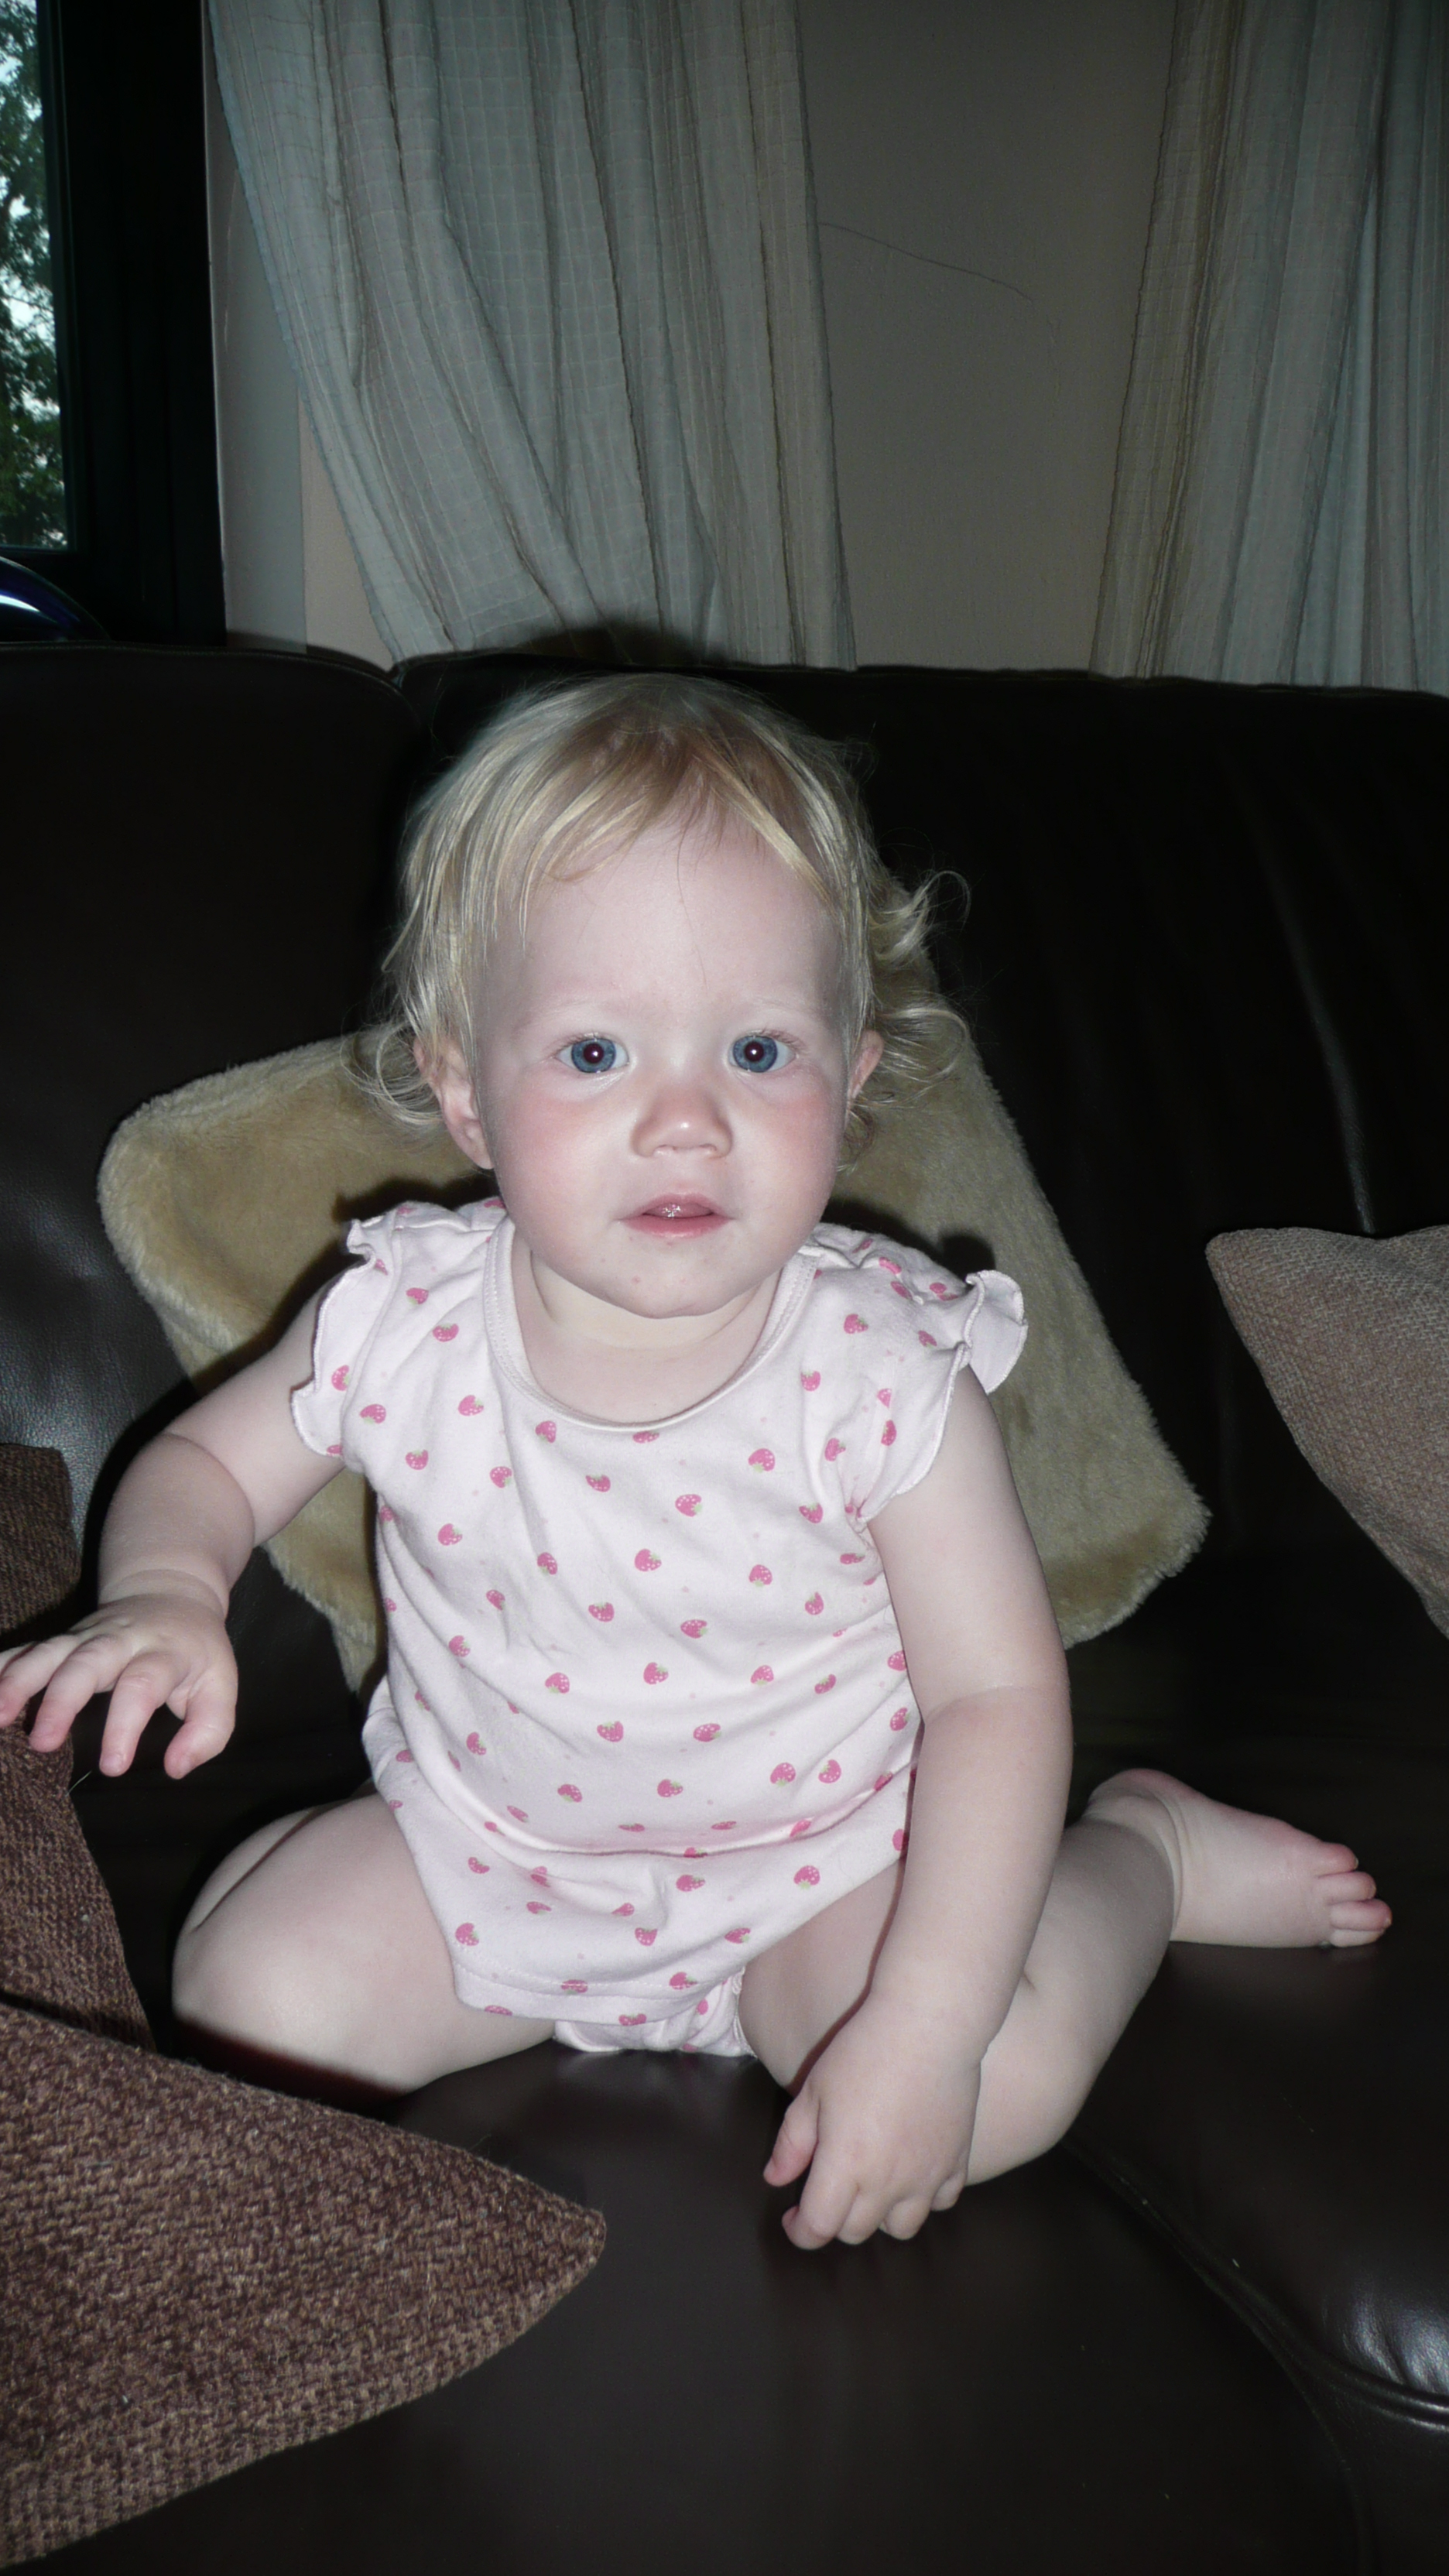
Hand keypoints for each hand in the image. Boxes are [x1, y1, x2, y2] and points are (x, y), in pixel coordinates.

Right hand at [0, 1589, 237, 1779]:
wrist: (170, 1592)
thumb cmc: (195, 1652)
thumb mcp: (220, 1685)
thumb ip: (208, 1731)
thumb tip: (177, 1768)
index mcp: (162, 1653)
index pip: (142, 1686)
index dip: (126, 1725)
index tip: (113, 1767)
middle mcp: (119, 1641)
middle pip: (86, 1663)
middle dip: (60, 1700)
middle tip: (41, 1743)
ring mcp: (84, 1637)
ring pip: (47, 1652)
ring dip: (17, 1681)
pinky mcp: (61, 1640)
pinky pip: (25, 1650)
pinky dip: (0, 1667)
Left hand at [762, 1992, 980, 2247]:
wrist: (929, 2024)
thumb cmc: (863, 2051)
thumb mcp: (814, 2091)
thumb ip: (791, 2143)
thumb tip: (775, 2179)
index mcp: (846, 2165)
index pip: (819, 2227)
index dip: (801, 2232)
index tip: (792, 2220)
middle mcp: (888, 2182)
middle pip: (855, 2232)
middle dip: (834, 2220)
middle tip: (827, 2191)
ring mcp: (927, 2176)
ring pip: (901, 2229)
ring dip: (879, 2217)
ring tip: (871, 2188)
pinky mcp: (957, 2161)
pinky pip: (941, 2203)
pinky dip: (924, 2198)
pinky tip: (912, 2173)